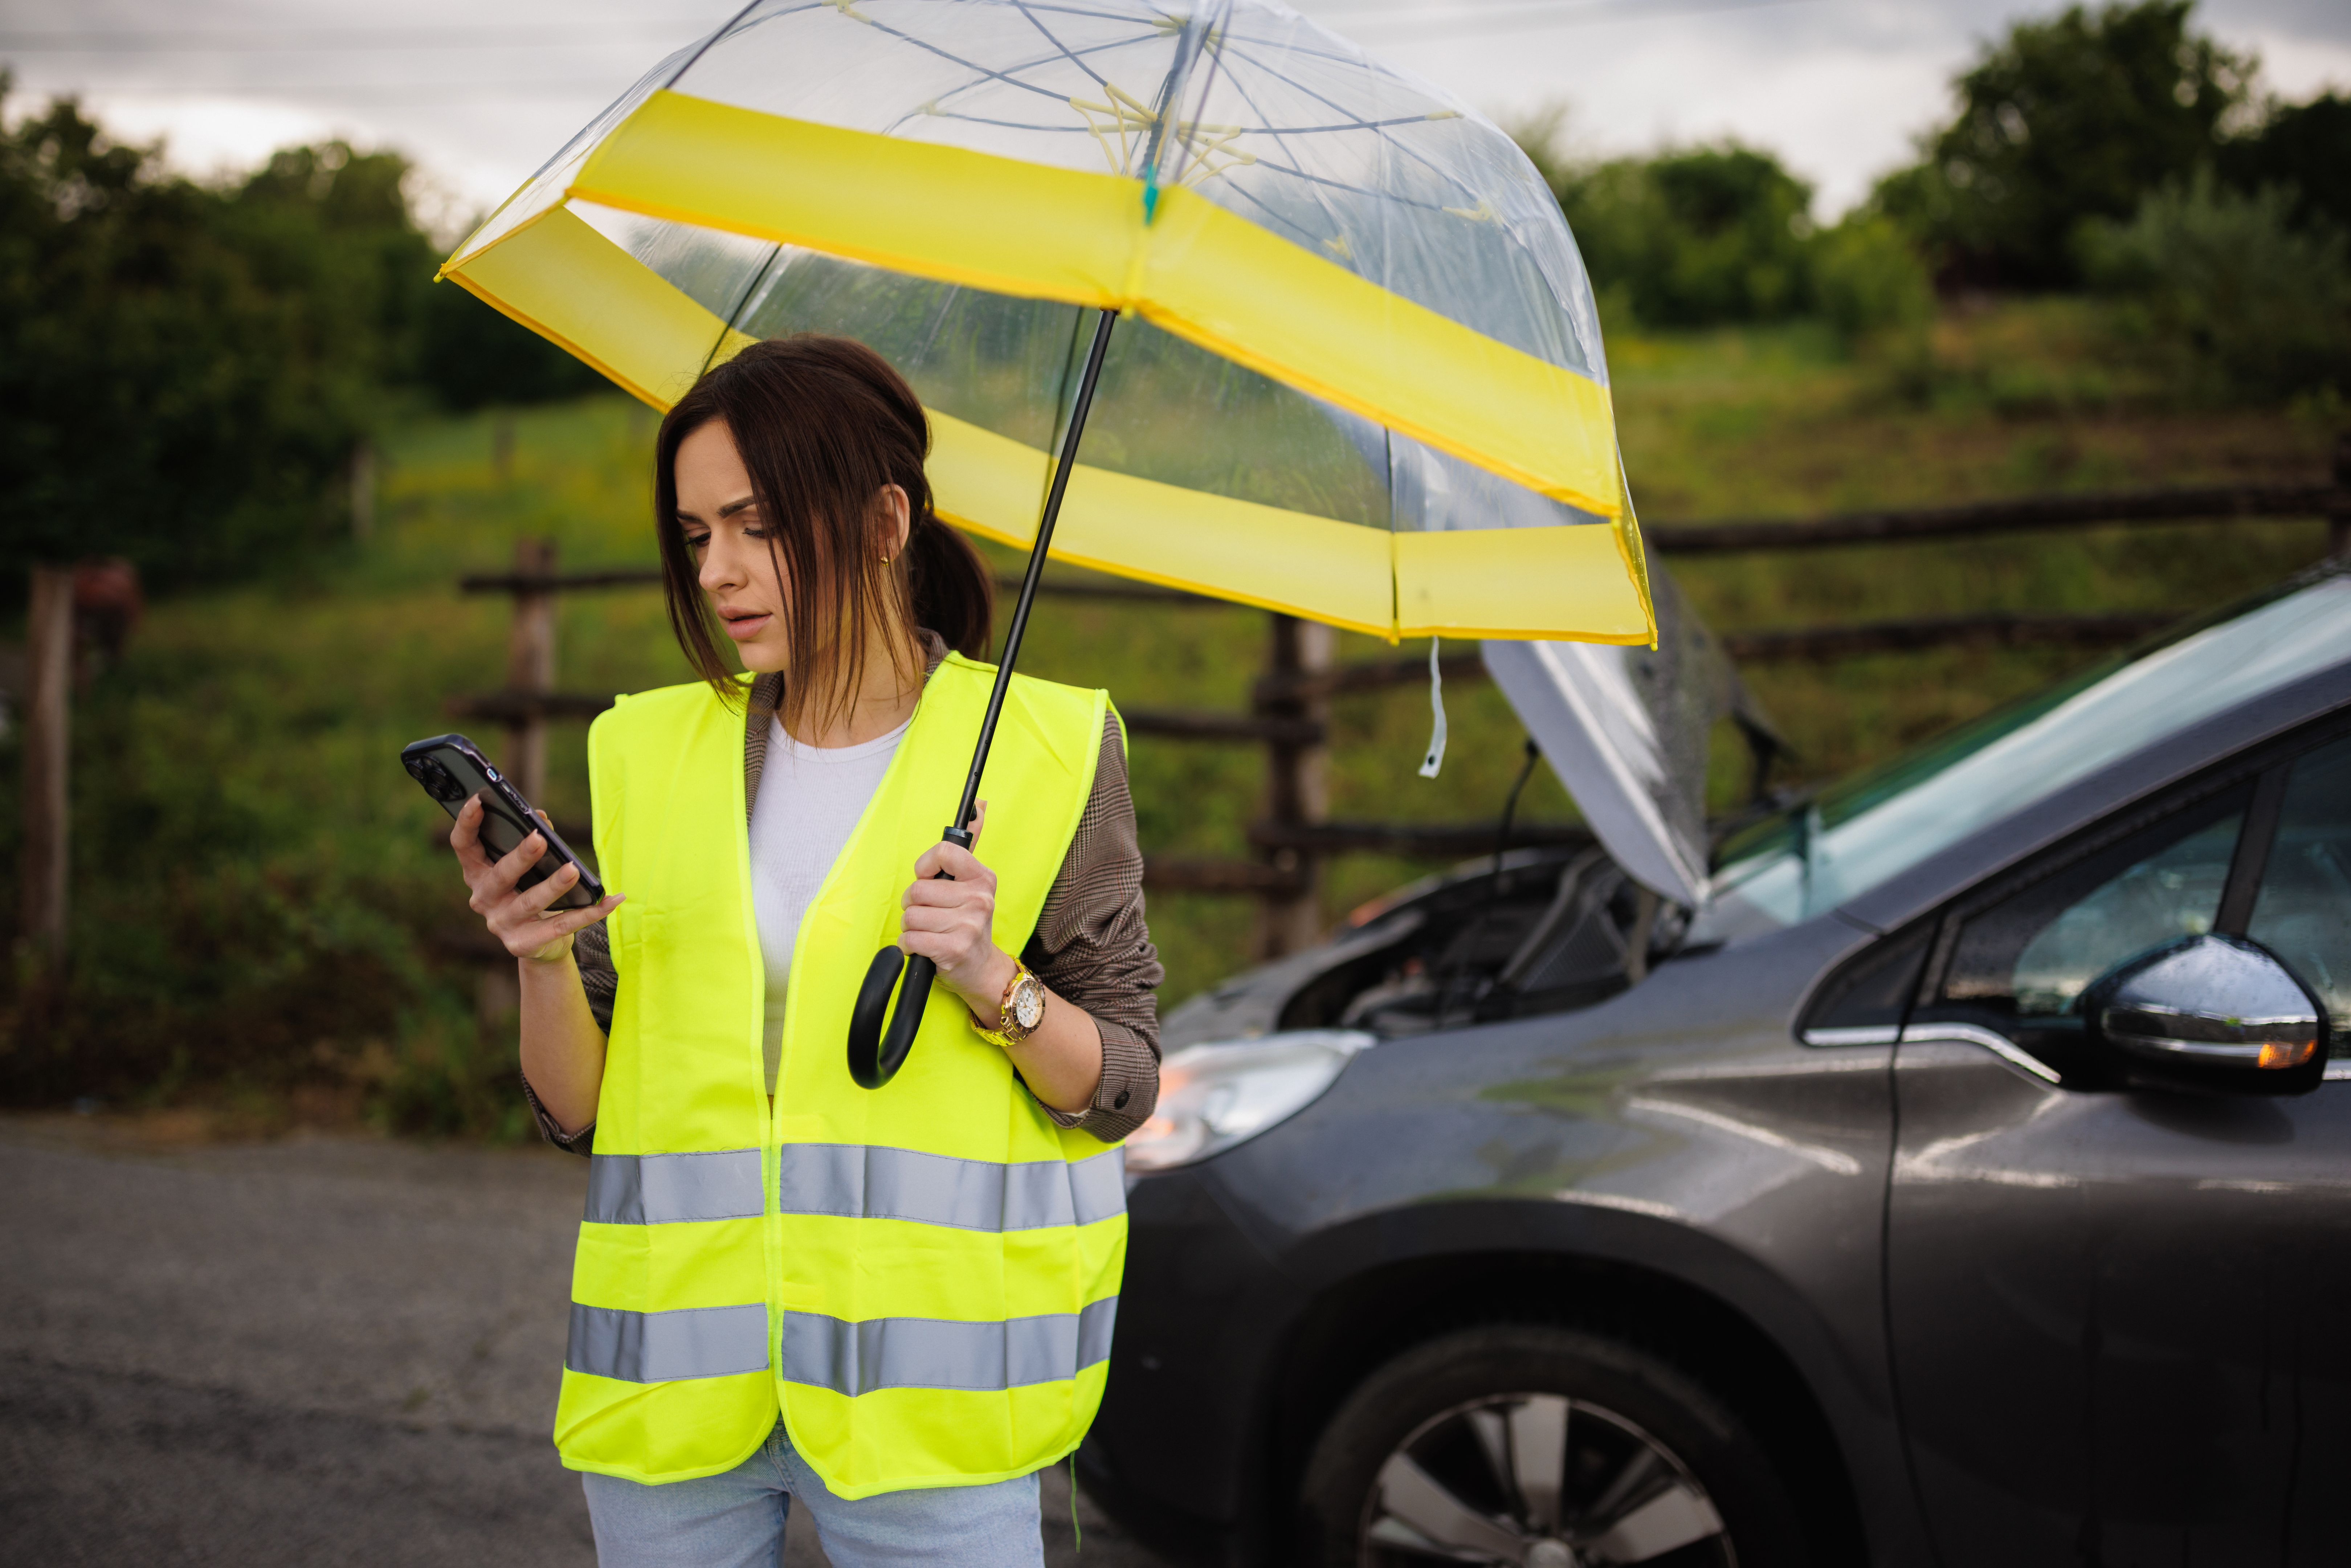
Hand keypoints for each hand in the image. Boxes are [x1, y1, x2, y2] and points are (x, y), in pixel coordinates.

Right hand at [451, 798, 623, 963]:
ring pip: (530, 902)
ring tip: (573, 869)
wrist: (539, 943)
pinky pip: (561, 926)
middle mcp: (483, 899)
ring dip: (554, 885)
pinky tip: (611, 901)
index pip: (463, 846)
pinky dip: (589, 913)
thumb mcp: (526, 867)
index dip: (467, 822)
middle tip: (540, 838)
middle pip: (500, 875)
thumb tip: (540, 816)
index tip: (479, 799)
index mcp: (477, 873)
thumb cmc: (529, 891)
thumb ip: (531, 838)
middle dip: (521, 857)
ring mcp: (500, 924)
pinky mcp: (522, 944)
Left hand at [899, 803, 1015, 1015]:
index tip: (928, 878)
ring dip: (911, 927)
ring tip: (930, 932)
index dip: (925, 867)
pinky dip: (910, 945)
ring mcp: (968, 925)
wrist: (981, 969)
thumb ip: (968, 846)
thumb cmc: (967, 923)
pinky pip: (910, 938)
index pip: (943, 852)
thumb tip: (980, 804)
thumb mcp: (972, 884)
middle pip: (918, 890)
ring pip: (910, 915)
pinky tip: (925, 947)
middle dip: (915, 905)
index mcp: (982, 878)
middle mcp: (979, 899)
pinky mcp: (953, 949)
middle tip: (931, 914)